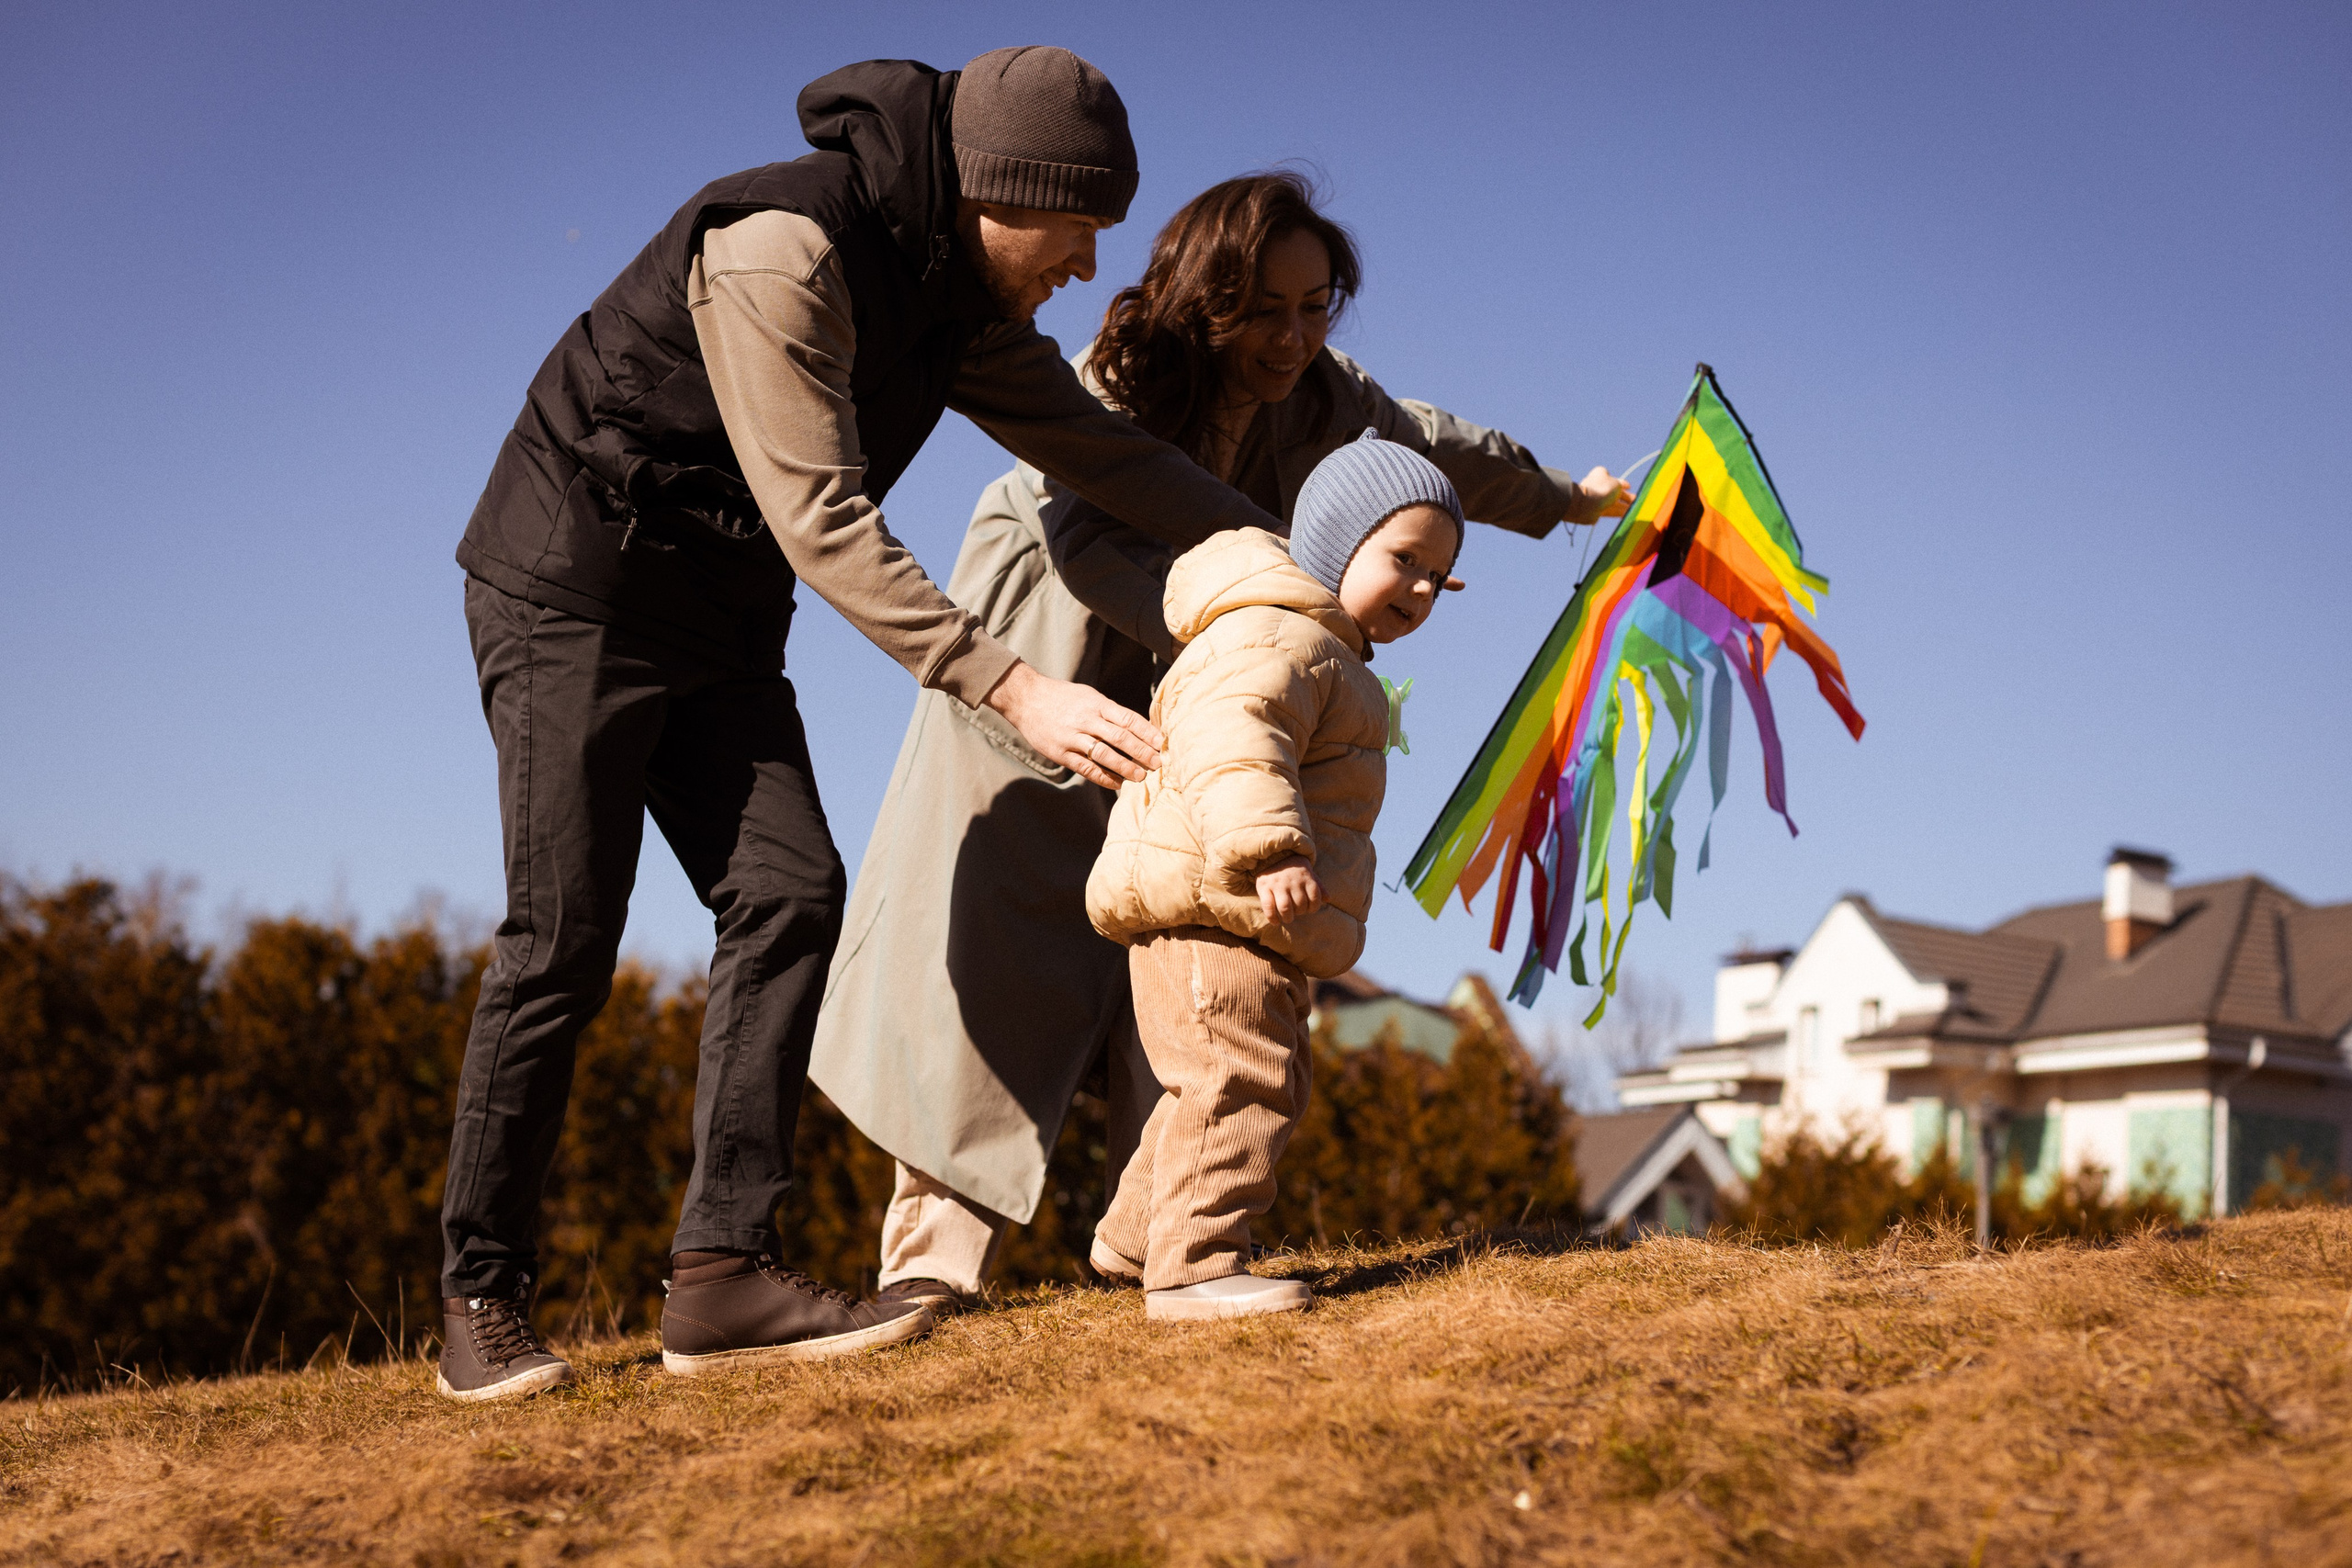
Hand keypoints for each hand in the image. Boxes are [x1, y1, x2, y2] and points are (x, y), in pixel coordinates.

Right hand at [982, 661, 1163, 788]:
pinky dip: (1103, 777)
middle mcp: (1086, 719)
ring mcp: (1072, 737)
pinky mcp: (1060, 752)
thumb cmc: (1062, 697)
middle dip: (1141, 752)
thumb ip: (1109, 711)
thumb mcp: (1088, 695)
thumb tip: (1136, 727)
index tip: (1162, 743)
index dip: (1147, 732)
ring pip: (1104, 754)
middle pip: (1120, 737)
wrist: (1025, 698)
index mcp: (1096, 704)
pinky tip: (1117, 782)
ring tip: (1141, 776)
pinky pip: (1086, 768)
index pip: (1128, 719)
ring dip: (1125, 767)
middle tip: (1158, 763)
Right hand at [1255, 854, 1325, 922]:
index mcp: (1305, 877)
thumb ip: (1318, 885)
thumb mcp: (1308, 873)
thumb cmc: (1294, 869)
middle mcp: (1292, 881)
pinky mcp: (1264, 887)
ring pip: (1285, 908)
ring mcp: (1277, 884)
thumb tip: (1328, 899)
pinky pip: (1268, 906)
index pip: (1315, 898)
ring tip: (1287, 918)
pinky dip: (1272, 917)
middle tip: (1297, 912)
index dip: (1314, 908)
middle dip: (1300, 912)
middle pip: (1300, 905)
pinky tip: (1275, 922)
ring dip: (1288, 917)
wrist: (1273, 855)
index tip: (1309, 909)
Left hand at [1574, 465, 1633, 521]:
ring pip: (1611, 502)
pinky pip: (1608, 510)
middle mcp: (1596, 486)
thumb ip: (1620, 485)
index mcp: (1599, 475)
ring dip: (1622, 505)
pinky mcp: (1595, 510)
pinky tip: (1626, 514)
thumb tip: (1619, 486)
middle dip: (1624, 496)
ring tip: (1633, 508)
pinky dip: (1617, 511)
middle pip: (1613, 491)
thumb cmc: (1603, 489)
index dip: (1622, 483)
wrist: (1588, 504)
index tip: (1629, 487)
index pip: (1613, 479)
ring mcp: (1595, 499)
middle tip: (1634, 499)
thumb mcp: (1616, 483)